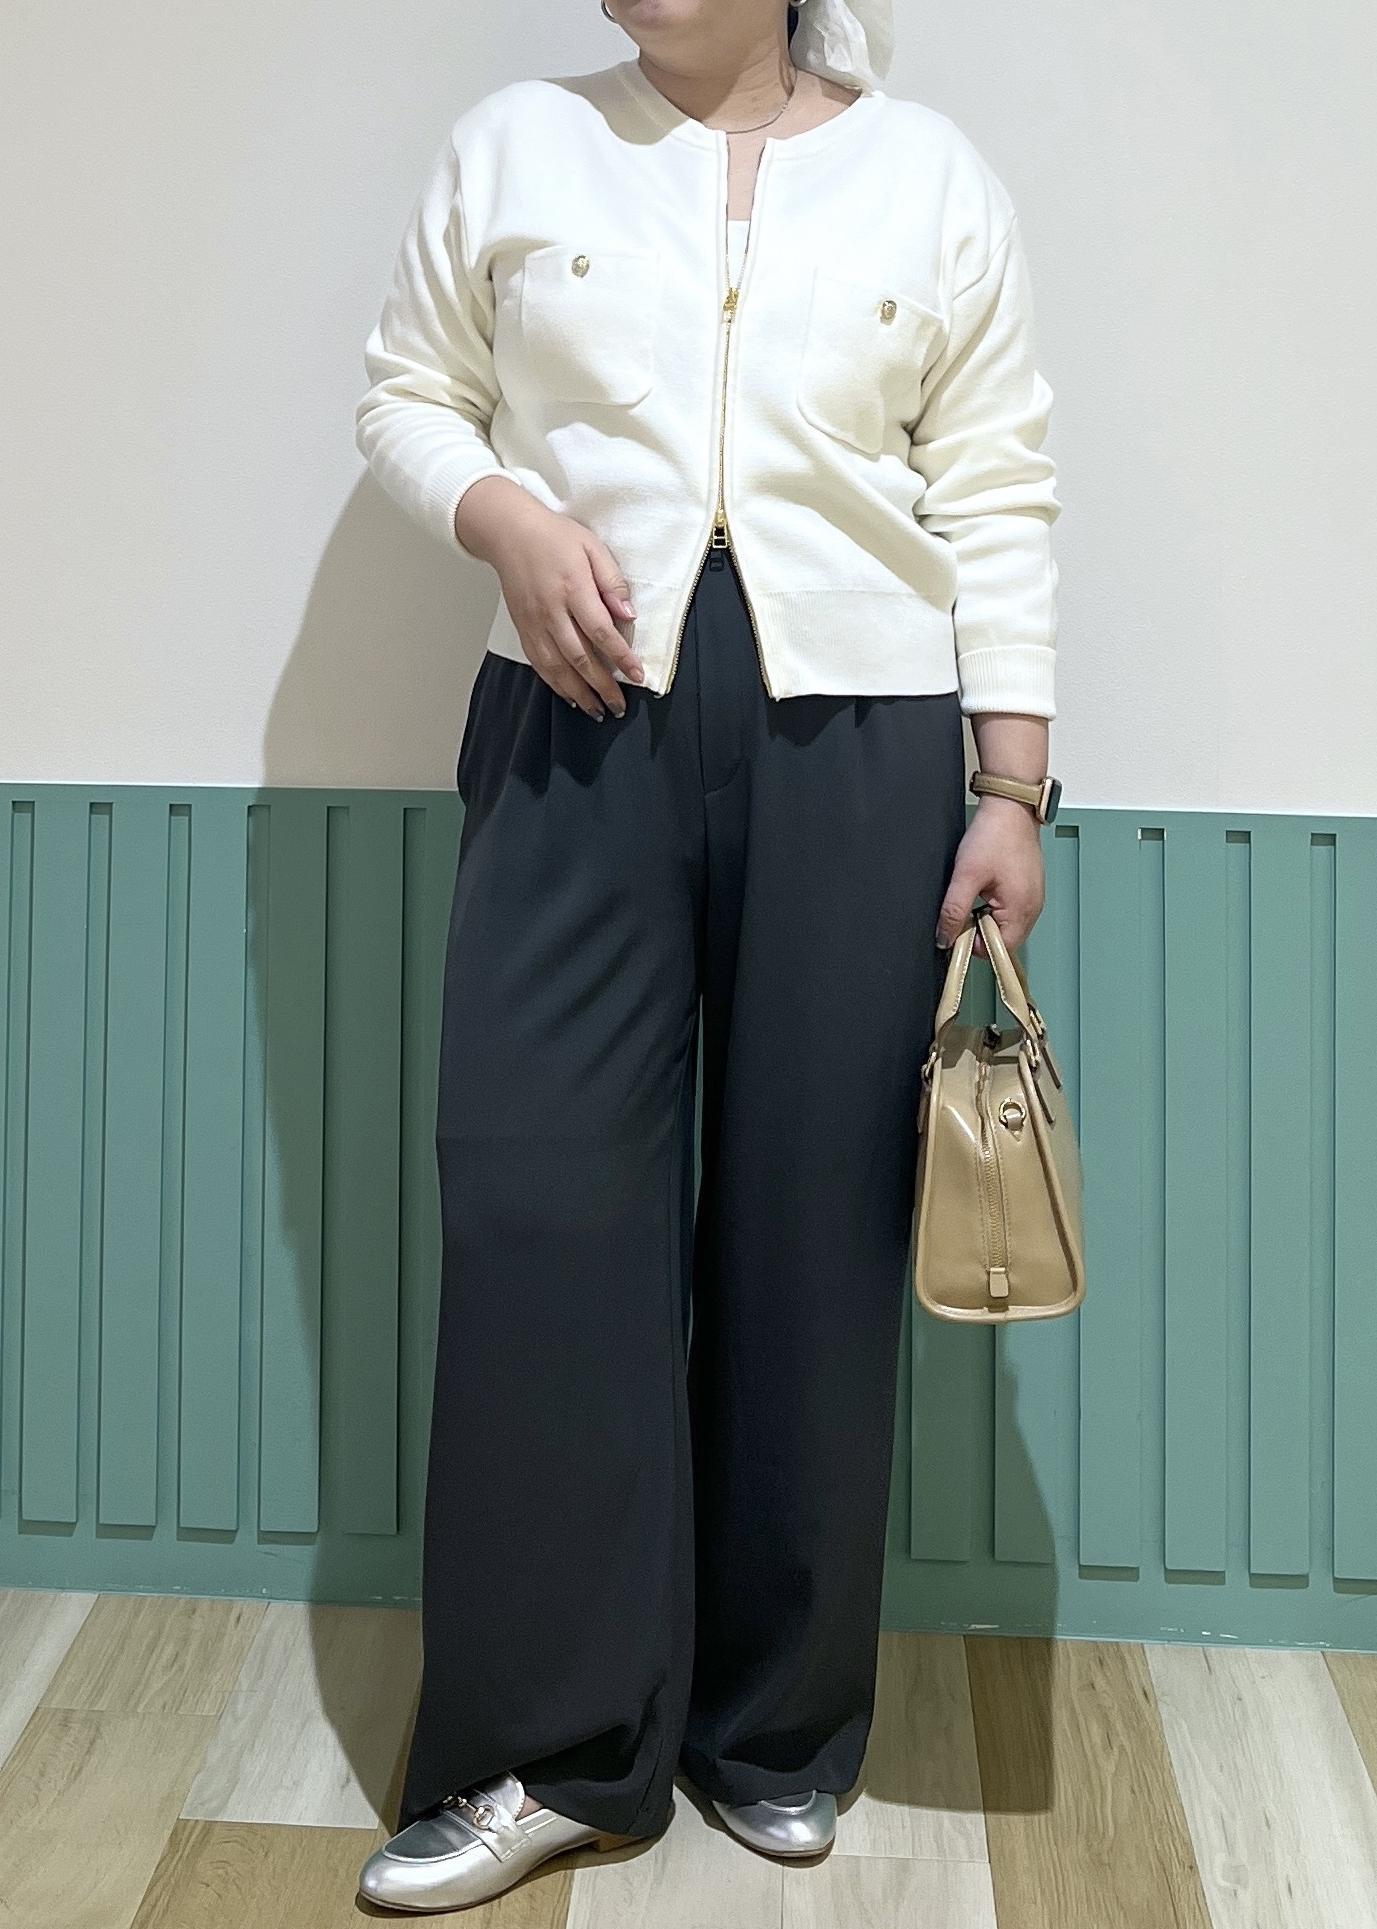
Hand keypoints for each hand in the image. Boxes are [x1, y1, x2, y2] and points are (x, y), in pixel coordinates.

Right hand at [455, 478, 644, 718]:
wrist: (509, 532)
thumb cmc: (553, 536)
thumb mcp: (592, 547)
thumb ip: (612, 582)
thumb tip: (628, 615)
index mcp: (573, 588)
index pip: (601, 631)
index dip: (621, 657)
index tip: (637, 675)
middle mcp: (551, 611)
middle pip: (580, 657)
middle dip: (602, 686)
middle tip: (619, 706)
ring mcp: (534, 623)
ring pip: (557, 668)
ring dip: (579, 693)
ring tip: (597, 711)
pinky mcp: (523, 629)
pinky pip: (539, 664)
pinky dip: (556, 684)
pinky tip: (570, 696)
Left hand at [935, 795, 1044, 959]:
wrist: (1010, 807)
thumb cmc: (995, 835)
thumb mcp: (966, 875)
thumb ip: (953, 911)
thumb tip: (945, 938)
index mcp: (1021, 910)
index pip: (998, 951)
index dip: (973, 943)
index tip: (959, 925)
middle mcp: (1033, 909)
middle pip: (1003, 941)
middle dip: (980, 930)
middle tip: (967, 904)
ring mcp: (1034, 899)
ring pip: (1006, 926)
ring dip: (987, 918)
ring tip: (978, 892)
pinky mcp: (1029, 890)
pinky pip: (1011, 911)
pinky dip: (995, 906)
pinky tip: (988, 887)